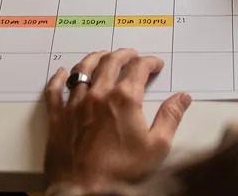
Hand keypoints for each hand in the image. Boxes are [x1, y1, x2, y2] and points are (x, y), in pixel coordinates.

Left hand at [44, 50, 191, 191]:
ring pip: (82, 69)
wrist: (84, 191)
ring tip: (102, 55)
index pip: (138, 68)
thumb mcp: (156, 147)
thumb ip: (170, 117)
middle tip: (132, 55)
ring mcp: (75, 104)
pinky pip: (55, 90)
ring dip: (94, 58)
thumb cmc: (121, 172)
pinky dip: (58, 78)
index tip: (155, 65)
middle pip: (110, 62)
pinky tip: (61, 72)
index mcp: (124, 99)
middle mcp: (98, 94)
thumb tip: (182, 98)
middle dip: (124, 55)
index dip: (149, 62)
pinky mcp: (58, 117)